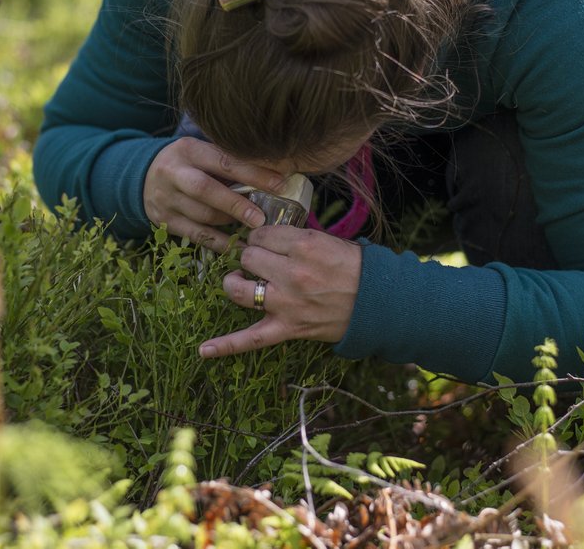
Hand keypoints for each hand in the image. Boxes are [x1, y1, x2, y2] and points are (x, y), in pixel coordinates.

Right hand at [143, 137, 286, 251]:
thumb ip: (228, 161)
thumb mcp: (201, 152)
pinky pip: (197, 236)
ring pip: (203, 215)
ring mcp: (166, 199)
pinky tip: (240, 247)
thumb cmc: (187, 164)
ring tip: (255, 228)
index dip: (252, 173)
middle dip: (236, 204)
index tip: (279, 184)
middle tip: (261, 217)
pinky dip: (221, 243)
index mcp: (188, 150)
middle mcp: (173, 173)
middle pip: (206, 189)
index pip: (223, 160)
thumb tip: (274, 174)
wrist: (141, 177)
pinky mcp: (165, 221)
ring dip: (231, 223)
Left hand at [199, 226, 361, 357]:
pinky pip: (250, 339)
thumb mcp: (329, 241)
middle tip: (265, 262)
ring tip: (242, 282)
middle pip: (247, 257)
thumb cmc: (356, 269)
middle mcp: (290, 272)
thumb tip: (268, 235)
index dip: (262, 238)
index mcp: (303, 245)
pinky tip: (203, 350)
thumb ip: (296, 237)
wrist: (380, 303)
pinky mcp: (287, 328)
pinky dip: (225, 346)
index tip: (269, 243)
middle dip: (252, 257)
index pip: (261, 233)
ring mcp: (286, 302)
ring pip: (237, 288)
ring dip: (236, 283)